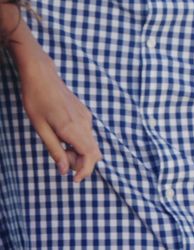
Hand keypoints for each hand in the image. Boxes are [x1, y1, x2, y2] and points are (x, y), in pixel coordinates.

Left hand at [18, 54, 100, 181]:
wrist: (42, 77)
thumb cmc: (36, 101)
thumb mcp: (40, 129)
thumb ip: (54, 150)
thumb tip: (64, 170)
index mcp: (72, 128)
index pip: (90, 156)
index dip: (85, 171)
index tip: (74, 180)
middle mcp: (84, 123)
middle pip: (94, 152)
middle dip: (80, 163)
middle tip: (60, 161)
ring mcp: (86, 117)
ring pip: (91, 144)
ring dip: (78, 152)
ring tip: (58, 146)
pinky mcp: (85, 113)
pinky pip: (87, 134)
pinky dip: (79, 142)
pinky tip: (63, 137)